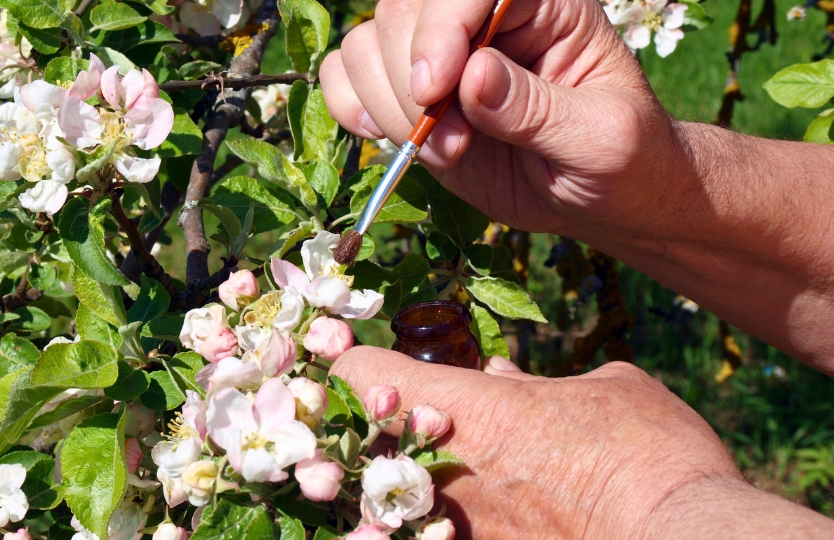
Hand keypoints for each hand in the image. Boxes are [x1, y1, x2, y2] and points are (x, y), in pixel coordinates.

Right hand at [320, 0, 697, 236]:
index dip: (440, 28)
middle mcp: (482, 20)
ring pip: (366, 45)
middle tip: (452, 143)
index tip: (435, 91)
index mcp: (540, 4)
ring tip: (443, 151)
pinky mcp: (411, 98)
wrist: (601, 198)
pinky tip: (392, 141)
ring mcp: (441, 58)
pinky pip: (347, 79)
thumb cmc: (621, 161)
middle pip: (402, 10)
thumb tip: (471, 77)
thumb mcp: (602, 138)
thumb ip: (538, 108)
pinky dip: (354, 109)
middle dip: (410, 83)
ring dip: (387, 106)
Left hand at [330, 347, 833, 537]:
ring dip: (386, 481)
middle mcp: (441, 474)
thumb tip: (504, 379)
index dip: (348, 358)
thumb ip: (540, 385)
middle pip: (350, 444)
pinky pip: (425, 535)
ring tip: (424, 468)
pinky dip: (422, 521)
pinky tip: (464, 507)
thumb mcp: (606, 391)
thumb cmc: (650, 454)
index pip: (357, 371)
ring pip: (377, 502)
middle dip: (356, 429)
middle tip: (383, 417)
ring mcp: (454, 529)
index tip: (354, 354)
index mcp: (466, 409)